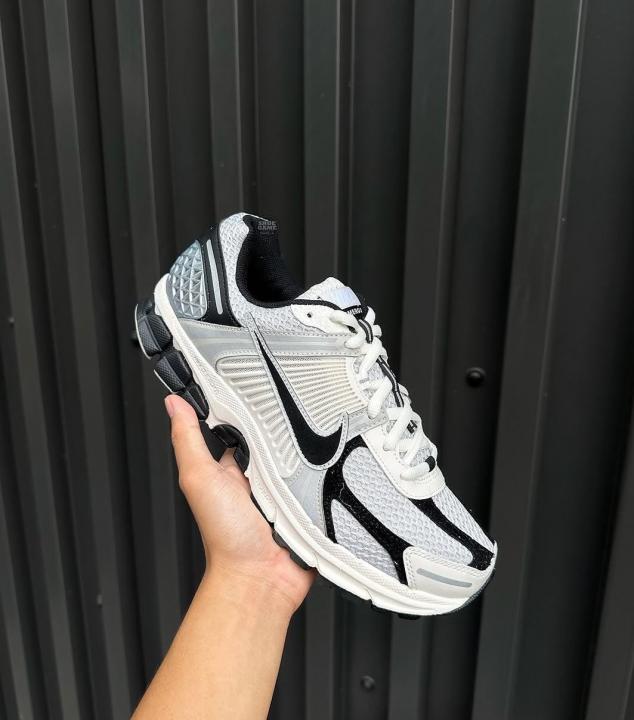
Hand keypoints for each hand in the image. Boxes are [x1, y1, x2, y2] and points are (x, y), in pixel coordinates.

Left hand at [165, 394, 314, 613]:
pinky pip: (325, 481)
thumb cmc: (225, 537)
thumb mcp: (200, 478)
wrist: (260, 579)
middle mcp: (261, 477)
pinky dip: (329, 475)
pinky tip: (333, 465)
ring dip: (312, 452)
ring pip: (305, 458)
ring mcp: (288, 491)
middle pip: (279, 439)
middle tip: (297, 413)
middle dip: (289, 428)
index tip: (260, 381)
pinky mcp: (311, 503)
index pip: (245, 426)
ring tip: (316, 442)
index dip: (251, 406)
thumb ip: (187, 440)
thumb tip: (174, 403)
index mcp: (233, 467)